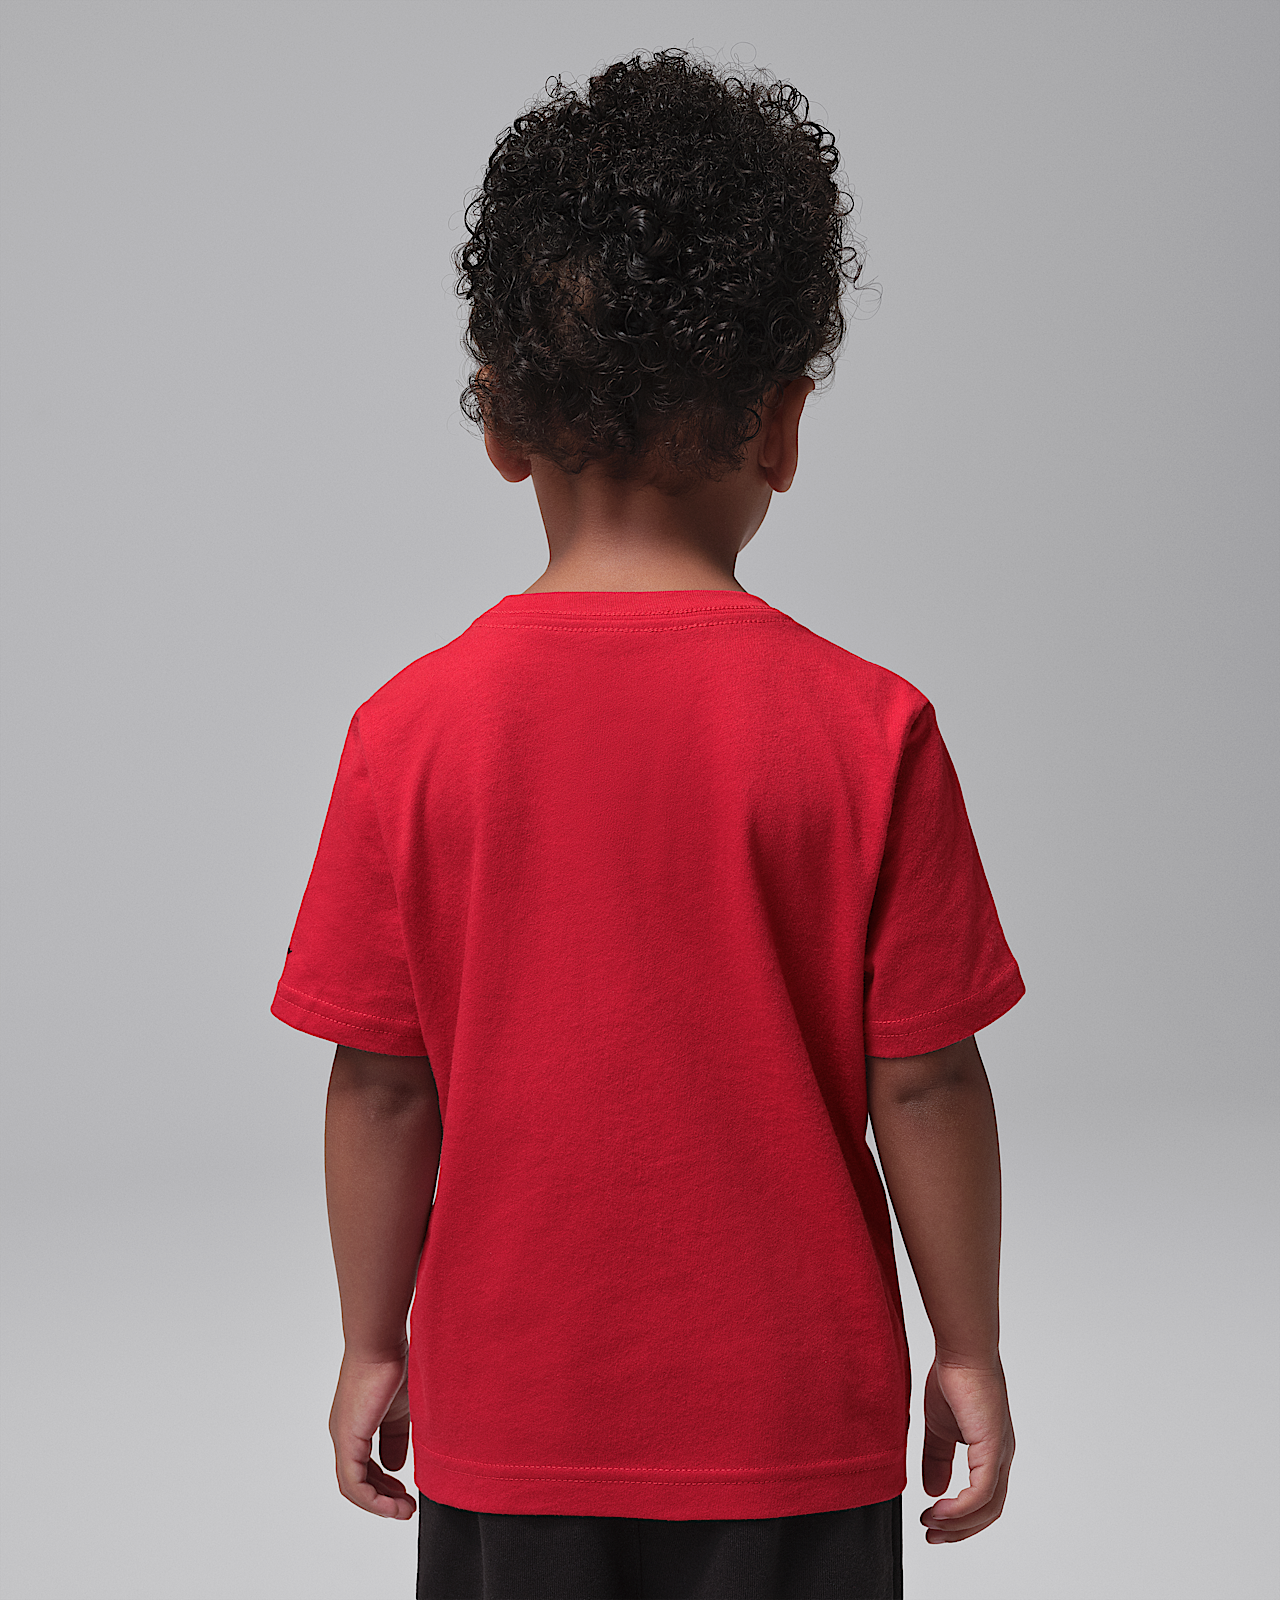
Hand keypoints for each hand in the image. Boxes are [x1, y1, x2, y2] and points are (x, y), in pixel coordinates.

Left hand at [329, 1349, 415, 1518]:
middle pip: (357, 1482)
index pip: (363, 1468)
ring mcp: (343, 1438)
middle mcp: (344, 1435)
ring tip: (403, 1511)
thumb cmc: (391, 1365)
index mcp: (355, 1427)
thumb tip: (395, 1465)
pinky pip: (354, 1483)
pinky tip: (392, 1504)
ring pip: (353, 1487)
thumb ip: (395, 1439)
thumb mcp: (399, 1410)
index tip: (406, 1495)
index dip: (384, 1487)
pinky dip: (373, 1499)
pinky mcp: (347, 1440)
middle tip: (406, 1510)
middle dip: (383, 1500)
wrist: (380, 1344)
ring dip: (379, 1504)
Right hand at [918, 1354, 1013, 1542]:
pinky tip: (939, 1508)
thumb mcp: (939, 1428)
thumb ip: (936, 1460)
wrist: (961, 1351)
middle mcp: (1001, 1456)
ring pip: (987, 1507)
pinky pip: (981, 1492)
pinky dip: (960, 1508)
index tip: (932, 1524)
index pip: (984, 1500)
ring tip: (930, 1522)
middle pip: (988, 1511)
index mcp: (991, 1452)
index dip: (959, 1518)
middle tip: (931, 1536)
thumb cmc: (954, 1379)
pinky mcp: (993, 1447)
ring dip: (957, 1522)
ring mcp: (1000, 1453)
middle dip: (959, 1530)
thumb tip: (933, 1491)